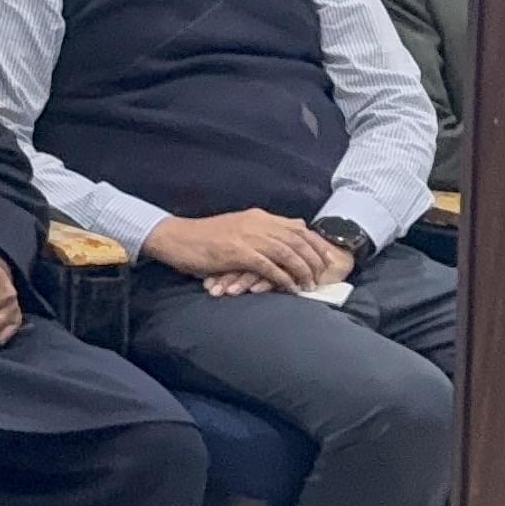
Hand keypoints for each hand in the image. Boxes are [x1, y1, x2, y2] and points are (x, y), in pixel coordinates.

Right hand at [141, 209, 333, 290]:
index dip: (317, 244)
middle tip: (323, 277)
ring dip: (302, 271)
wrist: (176, 238)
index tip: (328, 259)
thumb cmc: (205, 237)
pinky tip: (290, 288)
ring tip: (309, 285)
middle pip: (297, 240)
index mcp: (258, 217)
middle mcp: (256, 223)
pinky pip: (269, 267)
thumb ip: (265, 228)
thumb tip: (294, 230)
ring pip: (287, 253)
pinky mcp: (237, 252)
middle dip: (314, 260)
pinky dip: (283, 278)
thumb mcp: (239, 226)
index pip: (298, 227)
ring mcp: (247, 237)